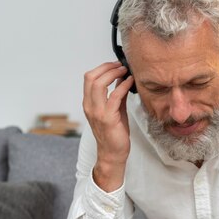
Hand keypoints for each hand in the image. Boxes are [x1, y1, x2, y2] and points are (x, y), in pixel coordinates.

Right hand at [82, 61, 134, 191]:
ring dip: (113, 73)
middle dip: (107, 67)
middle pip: (91, 77)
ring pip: (99, 84)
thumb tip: (123, 78)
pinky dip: (123, 86)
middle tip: (121, 65)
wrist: (113, 154)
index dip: (102, 68)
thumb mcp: (115, 110)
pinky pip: (114, 96)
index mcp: (89, 103)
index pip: (89, 78)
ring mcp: (97, 112)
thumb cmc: (114, 134)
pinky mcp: (108, 118)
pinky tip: (130, 82)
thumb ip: (117, 95)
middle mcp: (89, 106)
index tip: (115, 64)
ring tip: (125, 71)